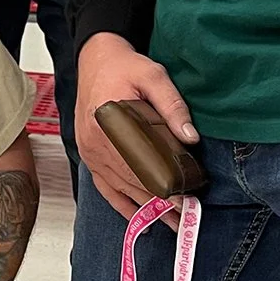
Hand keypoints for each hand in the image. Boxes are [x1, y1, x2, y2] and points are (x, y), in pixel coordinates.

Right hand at [74, 32, 196, 226]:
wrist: (96, 59)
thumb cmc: (124, 66)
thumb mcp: (153, 75)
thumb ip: (172, 105)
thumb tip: (190, 136)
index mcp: (108, 121)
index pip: (140, 164)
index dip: (164, 185)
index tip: (187, 198)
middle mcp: (95, 141)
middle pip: (131, 180)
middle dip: (160, 200)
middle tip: (187, 215)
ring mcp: (89, 151)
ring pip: (120, 188)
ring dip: (146, 207)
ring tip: (172, 221)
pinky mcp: (89, 155)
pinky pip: (104, 187)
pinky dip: (122, 204)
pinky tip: (139, 217)